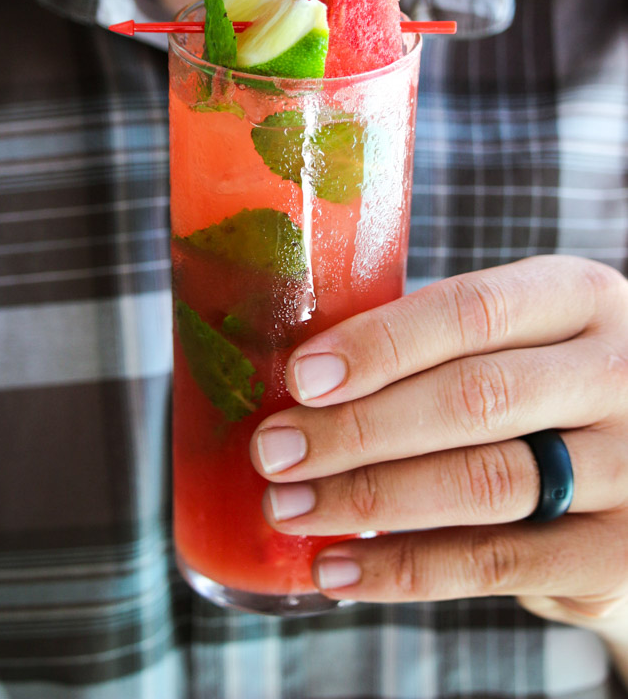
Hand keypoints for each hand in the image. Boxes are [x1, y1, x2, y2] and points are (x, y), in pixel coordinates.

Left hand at [250, 256, 627, 639]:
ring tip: (290, 508)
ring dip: (367, 499)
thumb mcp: (516, 342)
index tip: (302, 378)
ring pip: (481, 482)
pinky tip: (338, 568)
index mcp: (579, 298)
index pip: (472, 310)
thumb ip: (435, 349)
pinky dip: (403, 569)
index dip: (381, 344)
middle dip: (357, 428)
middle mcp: (616, 373)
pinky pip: (493, 564)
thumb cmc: (541, 394)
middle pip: (472, 398)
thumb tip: (300, 380)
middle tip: (274, 451)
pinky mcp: (614, 553)